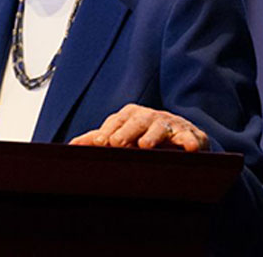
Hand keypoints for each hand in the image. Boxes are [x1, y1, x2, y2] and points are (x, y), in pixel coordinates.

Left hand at [68, 103, 207, 151]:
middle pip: (137, 121)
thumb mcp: (120, 135)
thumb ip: (96, 139)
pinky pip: (190, 137)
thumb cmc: (143, 134)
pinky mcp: (190, 135)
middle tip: (117, 143)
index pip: (117, 120)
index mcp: (131, 115)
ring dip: (153, 135)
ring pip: (161, 127)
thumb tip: (71, 145)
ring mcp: (171, 124)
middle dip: (126, 131)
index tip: (101, 142)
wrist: (179, 135)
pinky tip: (190, 148)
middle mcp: (150, 117)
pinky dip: (189, 141)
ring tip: (146, 145)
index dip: (109, 130)